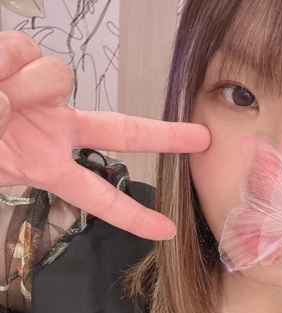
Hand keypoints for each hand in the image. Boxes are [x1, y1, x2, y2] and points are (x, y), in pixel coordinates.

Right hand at [0, 31, 209, 238]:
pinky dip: (4, 63)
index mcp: (48, 166)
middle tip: (203, 139)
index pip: (99, 196)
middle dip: (164, 135)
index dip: (132, 215)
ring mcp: (44, 94)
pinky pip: (29, 53)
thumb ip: (5, 154)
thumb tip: (7, 104)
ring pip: (60, 77)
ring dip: (22, 87)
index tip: (166, 231)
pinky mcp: (25, 58)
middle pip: (123, 131)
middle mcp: (56, 129)